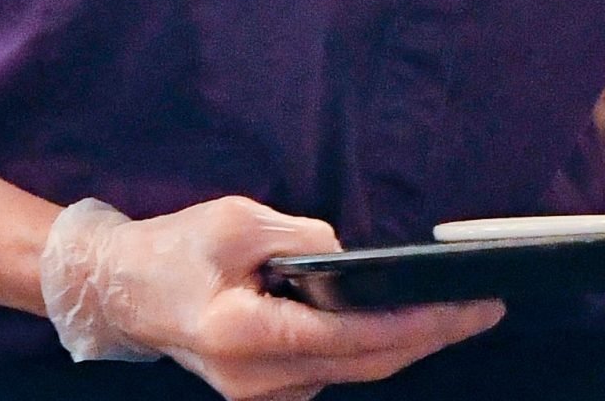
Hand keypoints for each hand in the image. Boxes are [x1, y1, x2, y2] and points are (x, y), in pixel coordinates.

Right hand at [43, 195, 503, 400]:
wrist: (119, 290)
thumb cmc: (173, 248)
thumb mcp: (236, 221)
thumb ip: (301, 237)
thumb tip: (353, 258)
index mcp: (248, 337)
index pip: (354, 336)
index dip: (419, 324)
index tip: (468, 307)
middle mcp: (259, 381)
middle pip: (366, 365)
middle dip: (431, 337)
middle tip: (485, 309)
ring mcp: (260, 394)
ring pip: (352, 372)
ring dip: (402, 343)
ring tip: (454, 310)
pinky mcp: (264, 391)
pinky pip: (331, 371)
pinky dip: (368, 347)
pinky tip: (396, 319)